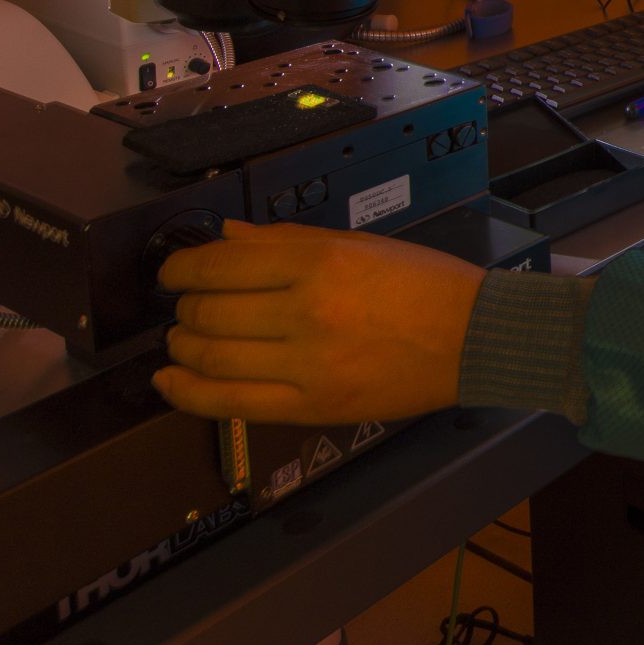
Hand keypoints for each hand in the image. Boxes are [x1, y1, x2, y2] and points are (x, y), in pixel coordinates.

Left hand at [152, 219, 486, 425]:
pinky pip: (232, 404)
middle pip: (211, 310)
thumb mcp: (359, 244)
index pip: (222, 264)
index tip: (174, 271)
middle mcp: (307, 310)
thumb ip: (288, 240)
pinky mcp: (313, 406)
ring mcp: (308, 363)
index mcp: (321, 261)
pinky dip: (188, 394)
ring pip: (212, 357)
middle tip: (188, 306)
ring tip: (182, 340)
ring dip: (183, 346)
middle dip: (186, 307)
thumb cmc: (422, 283)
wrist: (474, 338)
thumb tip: (226, 238)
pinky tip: (169, 382)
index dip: (183, 268)